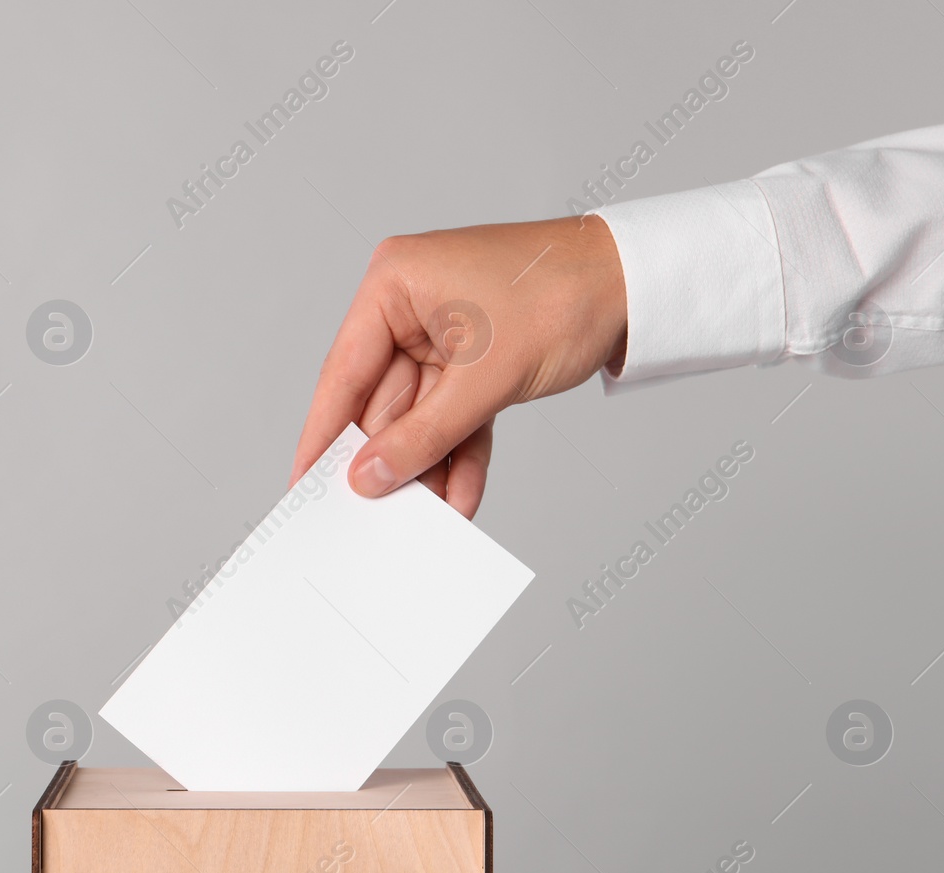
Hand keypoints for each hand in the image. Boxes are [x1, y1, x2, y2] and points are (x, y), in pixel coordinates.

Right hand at [289, 215, 627, 518]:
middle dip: (389, 461)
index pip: (344, 372)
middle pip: (381, 402)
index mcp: (395, 283)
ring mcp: (443, 334)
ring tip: (427, 517)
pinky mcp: (475, 359)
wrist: (640, 284)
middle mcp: (410, 306)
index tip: (302, 484)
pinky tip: (460, 496)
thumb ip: (423, 434)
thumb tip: (370, 477)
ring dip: (429, 467)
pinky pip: (455, 417)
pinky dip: (461, 454)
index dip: (323, 434)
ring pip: (421, 417)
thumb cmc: (563, 294)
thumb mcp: (486, 377)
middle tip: (374, 516)